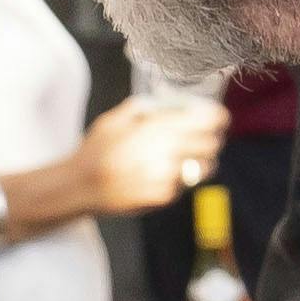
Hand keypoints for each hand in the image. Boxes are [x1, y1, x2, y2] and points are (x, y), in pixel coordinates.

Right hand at [73, 96, 228, 216]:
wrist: (81, 186)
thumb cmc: (97, 149)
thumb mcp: (117, 117)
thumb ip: (148, 108)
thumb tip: (174, 103)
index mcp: (159, 128)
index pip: (210, 120)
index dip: (218, 118)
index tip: (218, 118)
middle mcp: (169, 152)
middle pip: (213, 144)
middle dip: (211, 139)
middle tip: (201, 138)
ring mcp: (169, 177)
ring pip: (205, 167)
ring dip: (199, 161)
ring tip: (180, 158)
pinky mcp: (165, 196)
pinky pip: (185, 184)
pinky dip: (179, 179)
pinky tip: (160, 175)